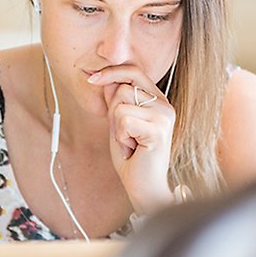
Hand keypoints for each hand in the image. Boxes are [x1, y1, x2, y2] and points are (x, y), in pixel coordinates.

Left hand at [88, 65, 174, 211]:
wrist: (143, 185)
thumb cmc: (132, 156)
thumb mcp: (119, 123)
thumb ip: (116, 101)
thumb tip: (107, 78)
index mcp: (158, 100)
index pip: (134, 71)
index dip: (111, 72)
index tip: (91, 79)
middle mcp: (164, 105)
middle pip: (123, 88)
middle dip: (112, 111)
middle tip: (123, 134)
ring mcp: (163, 116)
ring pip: (120, 104)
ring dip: (116, 127)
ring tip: (128, 142)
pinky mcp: (158, 129)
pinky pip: (123, 120)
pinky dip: (120, 137)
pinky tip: (131, 149)